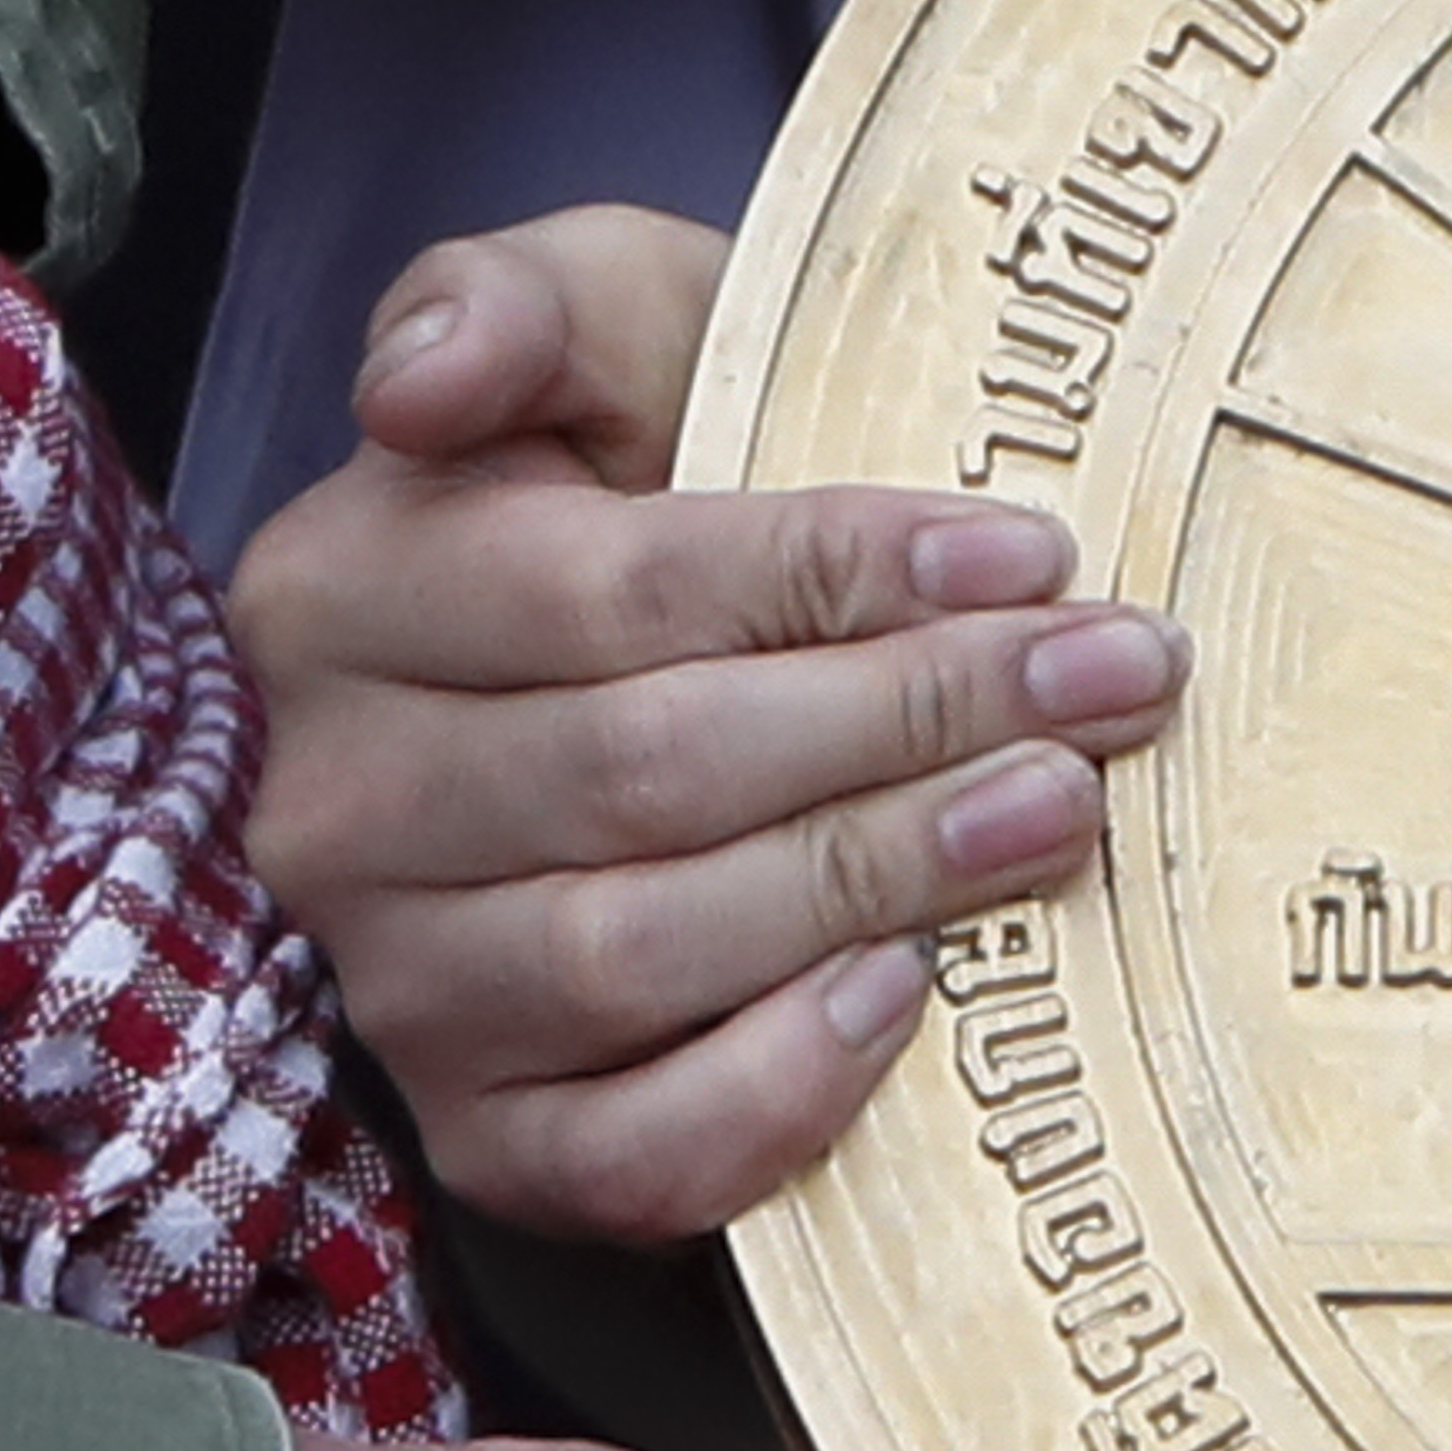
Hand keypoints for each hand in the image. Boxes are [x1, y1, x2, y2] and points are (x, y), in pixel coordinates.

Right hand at [232, 204, 1172, 1242]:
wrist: (612, 687)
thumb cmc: (636, 489)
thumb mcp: (602, 334)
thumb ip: (524, 302)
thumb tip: (425, 380)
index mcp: (348, 593)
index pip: (607, 594)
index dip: (834, 573)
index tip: (1033, 554)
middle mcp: (342, 803)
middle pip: (647, 771)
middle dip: (910, 722)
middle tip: (1108, 685)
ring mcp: (402, 985)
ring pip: (642, 951)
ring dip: (877, 882)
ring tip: (1056, 810)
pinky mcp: (485, 1133)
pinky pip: (625, 1149)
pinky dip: (775, 1086)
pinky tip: (905, 998)